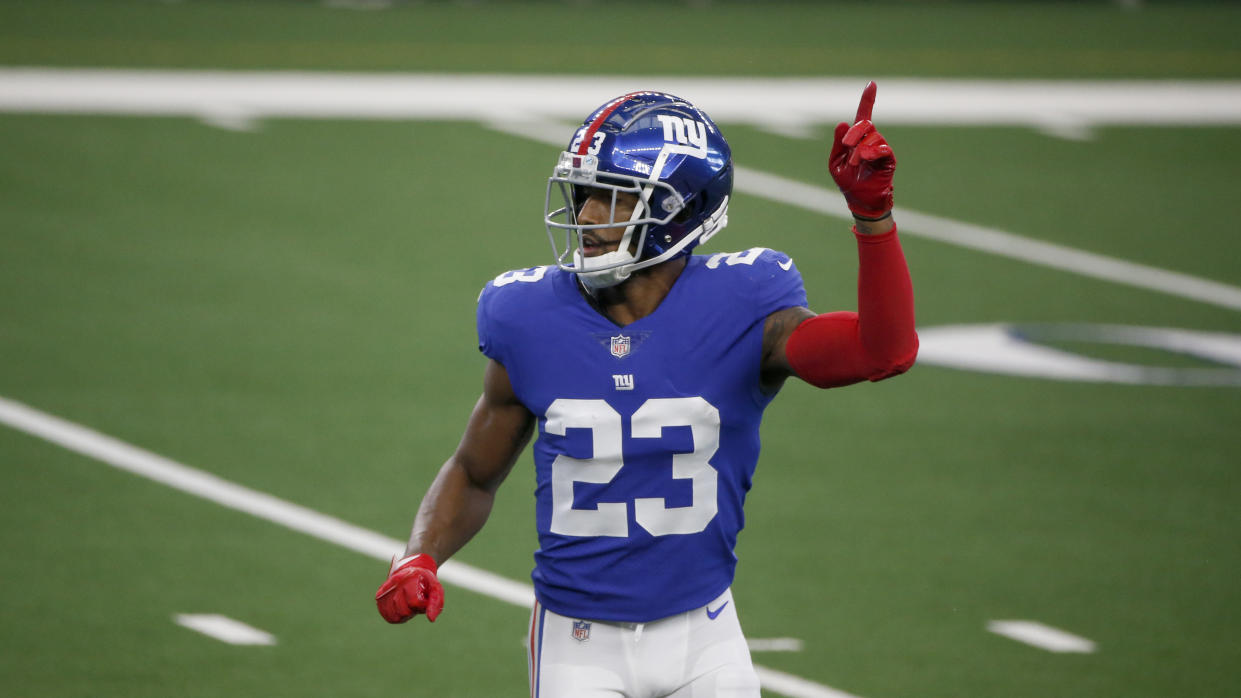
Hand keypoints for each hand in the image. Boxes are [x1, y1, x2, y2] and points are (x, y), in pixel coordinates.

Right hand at [375, 554, 444, 623]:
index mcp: (410, 578)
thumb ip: (435, 603)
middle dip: (412, 611)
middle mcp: (395, 583)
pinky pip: (386, 614)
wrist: (412, 570)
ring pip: (394, 615)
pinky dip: (393, 616)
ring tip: (408, 606)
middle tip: (415, 603)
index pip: (414, 602)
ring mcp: (386, 590)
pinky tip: (400, 610)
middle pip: (403, 611)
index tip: (423, 600)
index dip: (421, 606)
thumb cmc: (425, 582)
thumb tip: (431, 619)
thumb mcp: (436, 589)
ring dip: (403, 615)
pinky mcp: (380, 597)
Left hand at [829, 81, 895, 219]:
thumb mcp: (835, 162)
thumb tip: (842, 123)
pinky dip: (872, 151)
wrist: (860, 202)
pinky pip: (882, 149)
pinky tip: (865, 158)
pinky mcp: (888, 159)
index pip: (863, 115)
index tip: (872, 83)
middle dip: (855, 132)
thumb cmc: (847, 182)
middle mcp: (871, 141)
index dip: (867, 100)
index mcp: (857, 139)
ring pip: (873, 137)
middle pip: (866, 124)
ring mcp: (881, 149)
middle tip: (847, 146)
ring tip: (856, 162)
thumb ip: (838, 144)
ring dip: (861, 148)